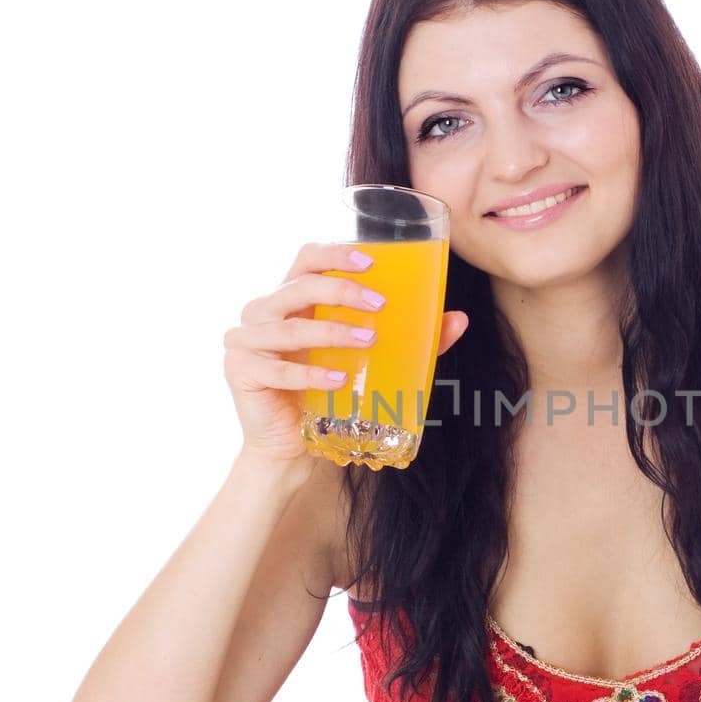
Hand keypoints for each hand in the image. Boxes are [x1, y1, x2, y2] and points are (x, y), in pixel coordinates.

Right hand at [223, 242, 468, 464]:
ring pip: (289, 328)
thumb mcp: (369, 360)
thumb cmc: (328, 394)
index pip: (306, 259)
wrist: (292, 447)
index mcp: (291, 298)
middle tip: (379, 306)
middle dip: (341, 292)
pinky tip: (338, 380)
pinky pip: (277, 369)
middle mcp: (263, 312)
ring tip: (368, 340)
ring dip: (331, 333)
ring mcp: (245, 340)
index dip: (335, 255)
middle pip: (299, 287)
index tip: (371, 262)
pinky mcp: (241, 372)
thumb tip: (459, 319)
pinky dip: (310, 375)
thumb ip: (410, 338)